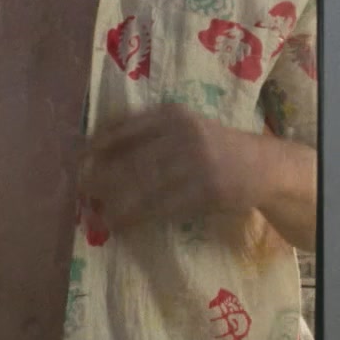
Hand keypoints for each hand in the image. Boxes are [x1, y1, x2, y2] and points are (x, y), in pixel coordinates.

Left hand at [80, 105, 260, 233]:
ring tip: (98, 214)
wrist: (263, 166)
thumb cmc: (215, 146)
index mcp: (173, 114)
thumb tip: (96, 149)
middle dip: (103, 178)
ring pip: (144, 186)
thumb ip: (149, 132)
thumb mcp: (185, 126)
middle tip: (82, 192)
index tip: (77, 160)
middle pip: (131, 159)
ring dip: (117, 203)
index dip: (97, 144)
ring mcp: (197, 162)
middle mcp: (183, 134)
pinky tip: (123, 225)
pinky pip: (163, 206)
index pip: (125, 126)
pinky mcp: (206, 190)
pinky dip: (139, 217)